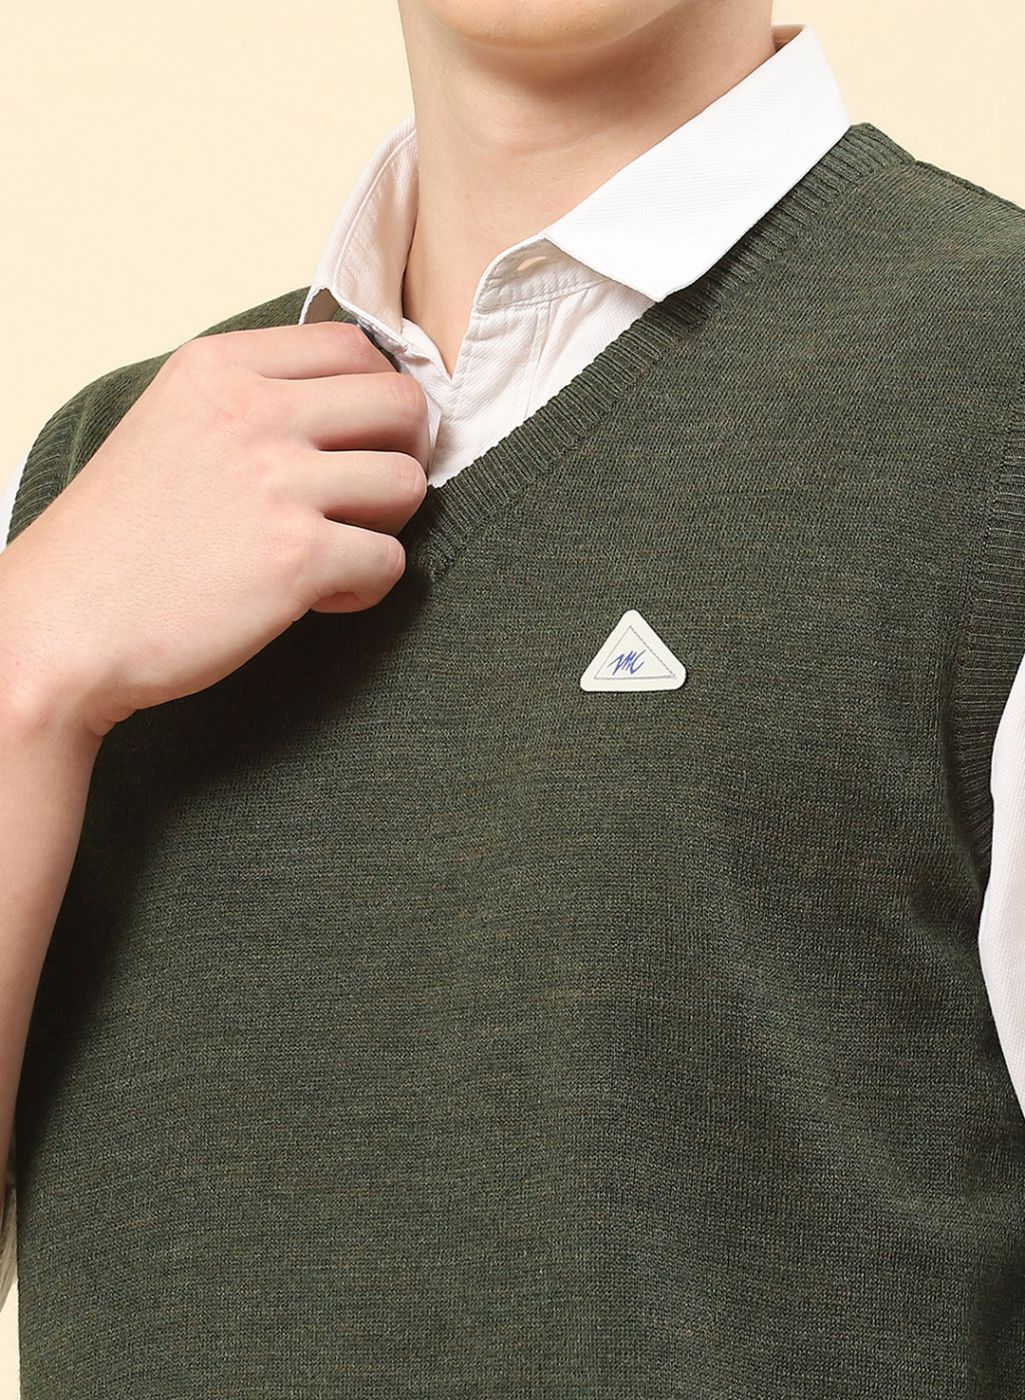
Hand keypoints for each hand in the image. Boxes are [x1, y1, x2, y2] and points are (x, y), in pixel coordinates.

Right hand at [0, 321, 429, 737]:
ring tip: (336, 549)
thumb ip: (249, 402)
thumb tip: (346, 406)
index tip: (358, 440)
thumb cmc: (116, 541)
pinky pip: (390, 561)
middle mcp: (253, 412)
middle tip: (365, 497)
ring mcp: (278, 483)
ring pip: (408, 482)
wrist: (62, 628)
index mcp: (219, 369)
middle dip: (401, 454)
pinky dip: (366, 586)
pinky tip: (318, 597)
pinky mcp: (297, 557)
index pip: (353, 346)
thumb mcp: (169, 425)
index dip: (375, 398)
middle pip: (403, 405)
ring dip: (387, 524)